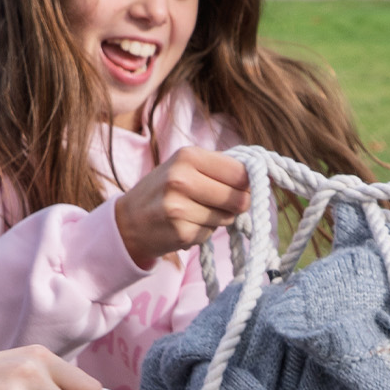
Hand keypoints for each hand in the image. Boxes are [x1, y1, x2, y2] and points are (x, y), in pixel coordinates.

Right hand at [115, 147, 248, 267]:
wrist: (128, 221)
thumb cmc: (164, 190)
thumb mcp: (185, 166)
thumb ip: (220, 168)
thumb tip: (261, 176)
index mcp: (187, 156)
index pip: (240, 171)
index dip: (248, 182)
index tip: (242, 186)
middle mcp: (182, 180)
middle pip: (239, 197)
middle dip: (237, 203)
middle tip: (220, 202)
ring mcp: (180, 208)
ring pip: (228, 217)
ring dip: (220, 218)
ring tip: (196, 211)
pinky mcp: (181, 233)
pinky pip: (212, 233)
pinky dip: (205, 231)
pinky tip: (186, 224)